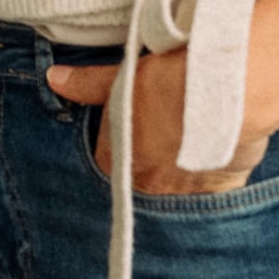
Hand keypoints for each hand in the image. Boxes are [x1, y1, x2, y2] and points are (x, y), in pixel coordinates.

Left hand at [42, 0, 278, 196]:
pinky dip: (212, 185)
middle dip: (154, 161)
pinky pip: (210, 200)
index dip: (129, 138)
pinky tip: (217, 162)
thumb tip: (54, 79)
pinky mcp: (218, 196)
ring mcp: (181, 197)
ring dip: (183, 174)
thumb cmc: (169, 81)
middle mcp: (142, 187)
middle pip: (143, 177)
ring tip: (195, 146)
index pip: (111, 157)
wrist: (224, 90)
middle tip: (172, 134)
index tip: (145, 123)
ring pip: (176, 190)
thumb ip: (89, 85)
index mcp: (113, 161)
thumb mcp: (125, 79)